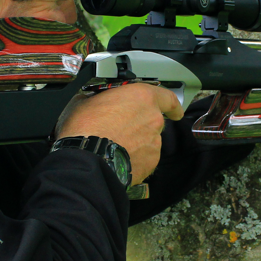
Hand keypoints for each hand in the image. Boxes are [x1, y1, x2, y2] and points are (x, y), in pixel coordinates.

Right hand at [56, 83, 184, 184]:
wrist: (86, 159)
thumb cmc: (85, 128)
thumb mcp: (85, 101)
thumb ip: (99, 99)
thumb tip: (93, 101)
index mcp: (142, 97)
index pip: (167, 98)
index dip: (172, 105)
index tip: (175, 111)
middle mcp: (153, 119)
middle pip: (153, 121)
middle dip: (140, 125)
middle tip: (120, 129)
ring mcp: (154, 142)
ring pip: (148, 141)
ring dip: (136, 142)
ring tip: (114, 146)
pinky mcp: (150, 163)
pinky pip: (144, 158)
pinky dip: (134, 158)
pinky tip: (117, 158)